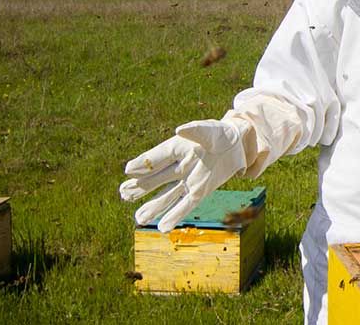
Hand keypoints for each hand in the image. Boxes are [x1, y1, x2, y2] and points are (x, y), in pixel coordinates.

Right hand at [119, 117, 249, 231]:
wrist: (236, 146)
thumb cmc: (219, 135)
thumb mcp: (209, 131)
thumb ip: (195, 131)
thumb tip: (179, 130)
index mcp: (176, 148)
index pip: (157, 157)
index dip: (143, 164)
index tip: (129, 170)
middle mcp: (178, 166)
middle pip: (156, 179)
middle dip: (141, 187)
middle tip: (123, 193)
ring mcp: (188, 181)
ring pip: (168, 196)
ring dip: (154, 207)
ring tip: (139, 219)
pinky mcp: (199, 191)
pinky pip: (185, 205)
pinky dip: (175, 216)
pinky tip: (163, 228)